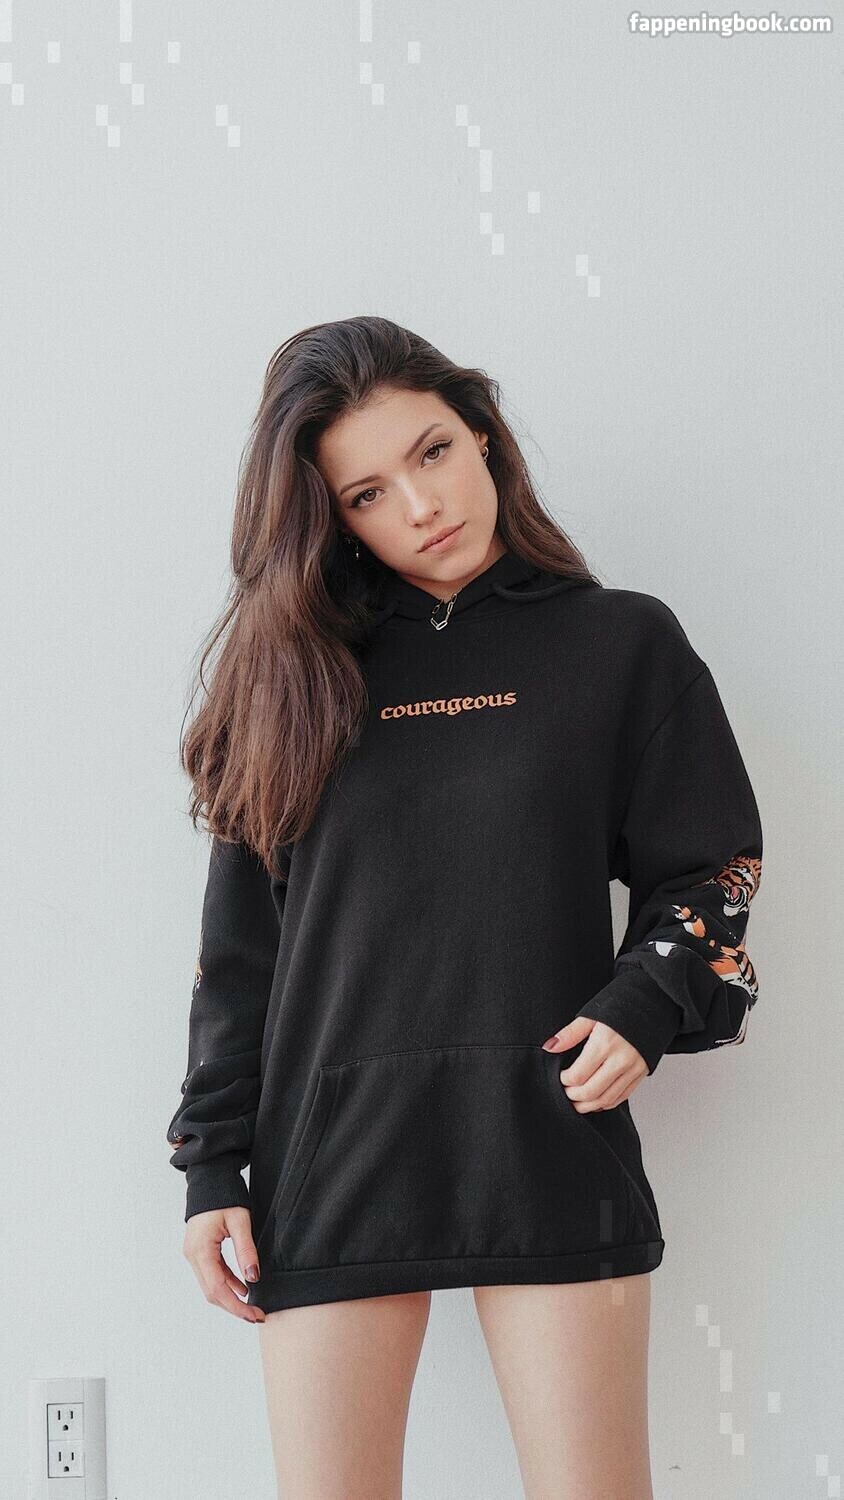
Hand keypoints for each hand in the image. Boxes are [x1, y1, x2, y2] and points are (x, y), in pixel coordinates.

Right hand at [182, 1206, 266, 1322]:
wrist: (210, 1178)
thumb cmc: (225, 1195)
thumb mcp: (240, 1221)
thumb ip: (246, 1250)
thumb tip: (253, 1278)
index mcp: (201, 1250)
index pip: (218, 1289)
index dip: (237, 1306)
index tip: (256, 1315)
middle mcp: (193, 1255)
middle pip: (212, 1293)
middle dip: (235, 1307)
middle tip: (258, 1315)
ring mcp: (193, 1254)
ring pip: (211, 1286)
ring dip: (231, 1298)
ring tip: (253, 1306)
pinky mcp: (199, 1251)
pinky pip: (212, 1274)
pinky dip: (227, 1283)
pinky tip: (243, 1287)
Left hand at [542, 1015, 647, 1110]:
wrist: (653, 1003)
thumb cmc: (621, 1005)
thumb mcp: (592, 1014)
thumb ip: (570, 1034)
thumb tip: (549, 1047)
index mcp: (605, 1044)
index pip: (578, 1075)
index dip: (564, 1080)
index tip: (559, 1076)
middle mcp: (620, 1060)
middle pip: (591, 1091)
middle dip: (573, 1097)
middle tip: (564, 1093)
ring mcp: (633, 1068)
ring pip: (606, 1099)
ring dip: (588, 1106)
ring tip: (576, 1103)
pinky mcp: (642, 1073)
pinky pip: (622, 1096)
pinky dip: (606, 1103)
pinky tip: (596, 1099)